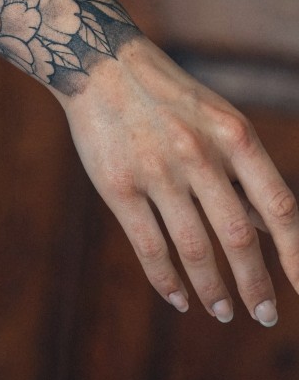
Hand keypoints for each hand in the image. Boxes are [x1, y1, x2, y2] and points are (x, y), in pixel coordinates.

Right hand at [55, 35, 298, 323]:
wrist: (101, 63)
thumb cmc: (169, 97)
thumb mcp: (217, 119)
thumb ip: (242, 170)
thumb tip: (266, 227)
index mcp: (233, 134)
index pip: (279, 206)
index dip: (296, 255)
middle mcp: (198, 153)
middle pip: (238, 237)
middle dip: (255, 286)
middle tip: (263, 315)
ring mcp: (156, 170)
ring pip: (195, 249)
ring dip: (213, 291)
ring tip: (223, 311)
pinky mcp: (118, 185)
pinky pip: (150, 247)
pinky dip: (167, 281)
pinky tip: (179, 298)